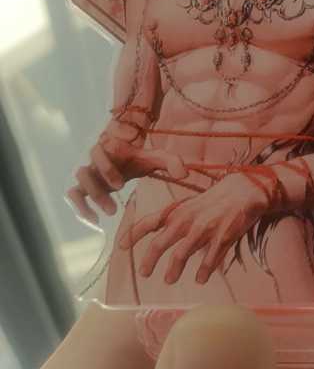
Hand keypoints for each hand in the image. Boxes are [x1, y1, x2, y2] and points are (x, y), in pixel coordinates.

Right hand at [68, 120, 187, 224]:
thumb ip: (171, 161)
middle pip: (85, 171)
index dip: (107, 169)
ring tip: (111, 212)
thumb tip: (185, 174)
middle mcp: (94, 159)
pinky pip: (73, 195)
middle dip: (98, 189)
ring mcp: (88, 172)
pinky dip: (80, 208)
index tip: (122, 185)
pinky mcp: (83, 186)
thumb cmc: (139, 157)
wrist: (125, 157)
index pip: (99, 153)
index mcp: (109, 148)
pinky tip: (94, 220)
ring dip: (92, 199)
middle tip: (115, 205)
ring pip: (79, 184)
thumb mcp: (156, 157)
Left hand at [121, 173, 262, 284]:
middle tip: (144, 273)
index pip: (149, 221)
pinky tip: (200, 279)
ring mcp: (204, 230)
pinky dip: (203, 272)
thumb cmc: (217, 198)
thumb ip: (176, 219)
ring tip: (168, 280)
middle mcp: (187, 220)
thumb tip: (161, 234)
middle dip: (149, 261)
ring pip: (181, 255)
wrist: (244, 191)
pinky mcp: (222, 239)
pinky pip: (208, 261)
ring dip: (172, 270)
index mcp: (179, 210)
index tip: (121, 246)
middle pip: (160, 243)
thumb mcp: (192, 204)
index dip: (133, 234)